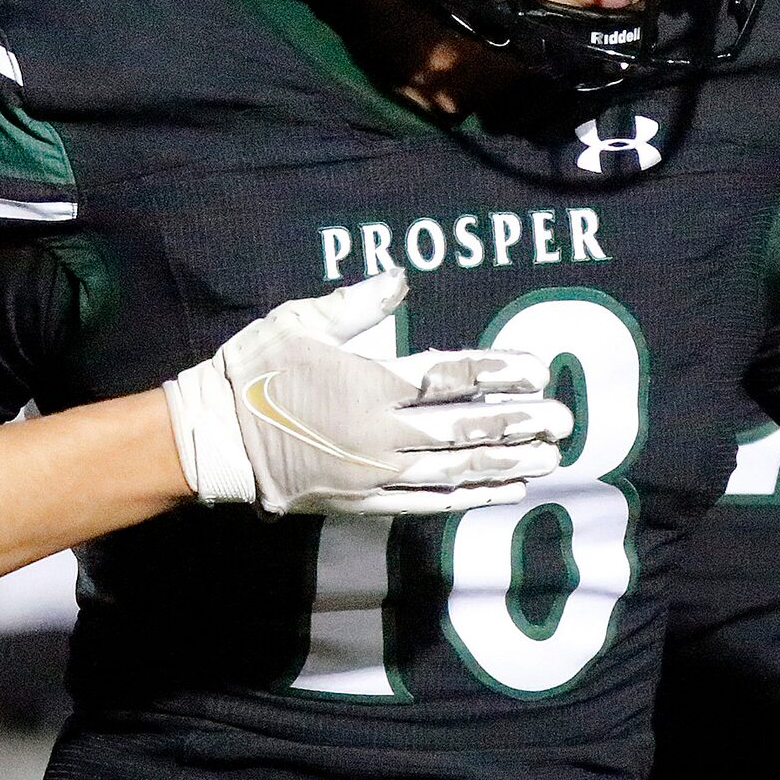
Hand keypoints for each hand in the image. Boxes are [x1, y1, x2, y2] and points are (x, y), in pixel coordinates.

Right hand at [162, 272, 570, 516]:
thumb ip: (359, 303)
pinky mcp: (365, 501)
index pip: (452, 375)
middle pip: (467, 427)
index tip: (539, 370)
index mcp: (373, 382)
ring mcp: (377, 472)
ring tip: (549, 458)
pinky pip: (430, 503)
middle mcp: (384, 432)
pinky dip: (470, 497)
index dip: (499, 373)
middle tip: (564, 420)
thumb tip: (402, 277)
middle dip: (519, 423)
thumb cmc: (258, 370)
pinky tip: (504, 490)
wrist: (216, 438)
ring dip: (507, 463)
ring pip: (457, 470)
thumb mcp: (303, 321)